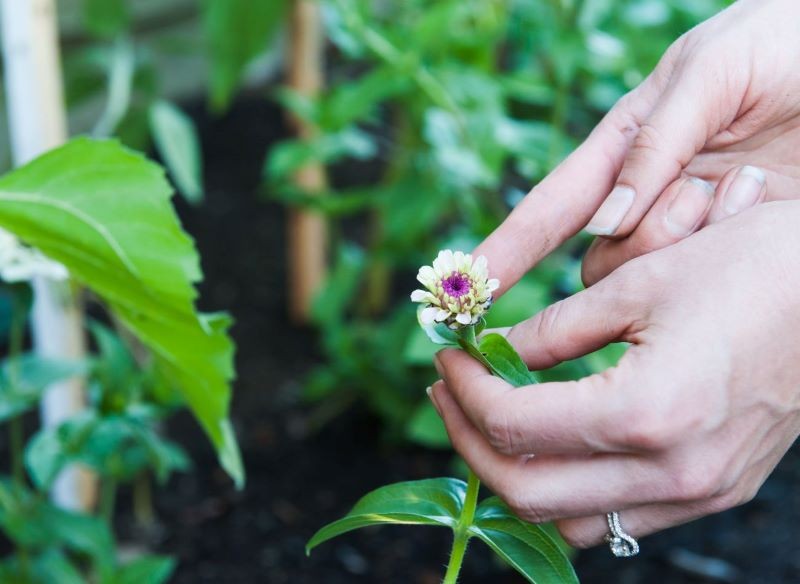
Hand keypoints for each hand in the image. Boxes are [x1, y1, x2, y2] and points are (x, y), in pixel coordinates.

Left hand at [430, 201, 799, 547]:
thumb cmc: (750, 268)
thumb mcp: (635, 285)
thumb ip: (550, 330)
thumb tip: (491, 351)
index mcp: (645, 414)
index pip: (513, 426)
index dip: (465, 390)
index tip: (448, 356)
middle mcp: (672, 474)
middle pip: (528, 492)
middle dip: (470, 441)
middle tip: (449, 391)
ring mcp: (698, 493)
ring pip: (570, 521)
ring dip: (514, 475)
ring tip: (488, 419)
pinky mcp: (715, 490)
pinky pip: (619, 517)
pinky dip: (568, 490)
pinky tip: (553, 442)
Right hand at [477, 0, 799, 293]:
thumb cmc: (780, 42)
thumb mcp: (711, 73)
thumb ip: (654, 145)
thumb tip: (604, 222)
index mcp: (623, 146)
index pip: (549, 209)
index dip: (506, 250)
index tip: (468, 287)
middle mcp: (646, 197)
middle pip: (601, 260)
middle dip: (645, 240)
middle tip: (705, 192)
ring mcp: (690, 227)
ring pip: (650, 275)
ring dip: (693, 240)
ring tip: (754, 184)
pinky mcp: (735, 248)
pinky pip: (704, 279)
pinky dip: (728, 251)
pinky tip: (768, 204)